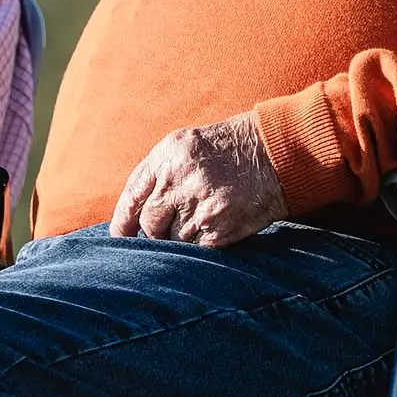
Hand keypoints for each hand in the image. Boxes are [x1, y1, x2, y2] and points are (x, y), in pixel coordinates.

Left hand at [108, 115, 289, 248]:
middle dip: (157, 230)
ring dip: (183, 237)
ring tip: (203, 218)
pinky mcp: (218, 228)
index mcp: (167, 156)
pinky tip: (216, 227)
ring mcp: (199, 206)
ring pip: (172, 240)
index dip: (122, 222)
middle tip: (174, 225)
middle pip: (150, 223)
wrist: (276, 153)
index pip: (132, 197)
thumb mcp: (186, 147)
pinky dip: (202, 244)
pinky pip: (196, 249)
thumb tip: (130, 219)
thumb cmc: (228, 150)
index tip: (120, 237)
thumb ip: (156, 174)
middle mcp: (179, 180)